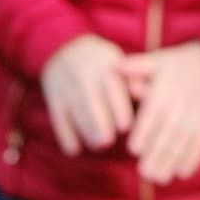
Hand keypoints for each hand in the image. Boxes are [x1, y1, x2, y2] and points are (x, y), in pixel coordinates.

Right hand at [39, 33, 135, 156]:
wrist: (66, 50)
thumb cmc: (104, 67)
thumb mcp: (120, 66)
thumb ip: (134, 83)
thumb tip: (145, 95)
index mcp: (106, 64)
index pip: (112, 86)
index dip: (118, 107)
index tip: (125, 127)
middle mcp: (84, 73)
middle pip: (91, 100)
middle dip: (99, 122)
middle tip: (107, 141)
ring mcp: (66, 86)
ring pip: (75, 110)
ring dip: (86, 130)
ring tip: (98, 145)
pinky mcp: (54, 98)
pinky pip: (58, 118)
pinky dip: (65, 135)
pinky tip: (74, 150)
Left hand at [119, 42, 199, 184]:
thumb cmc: (179, 65)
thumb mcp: (159, 60)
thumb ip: (137, 67)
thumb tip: (115, 67)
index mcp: (165, 91)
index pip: (153, 114)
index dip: (144, 133)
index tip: (134, 150)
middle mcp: (181, 104)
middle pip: (167, 133)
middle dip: (156, 154)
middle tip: (145, 173)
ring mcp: (197, 115)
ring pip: (183, 141)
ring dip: (172, 162)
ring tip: (160, 178)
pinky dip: (194, 158)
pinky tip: (183, 173)